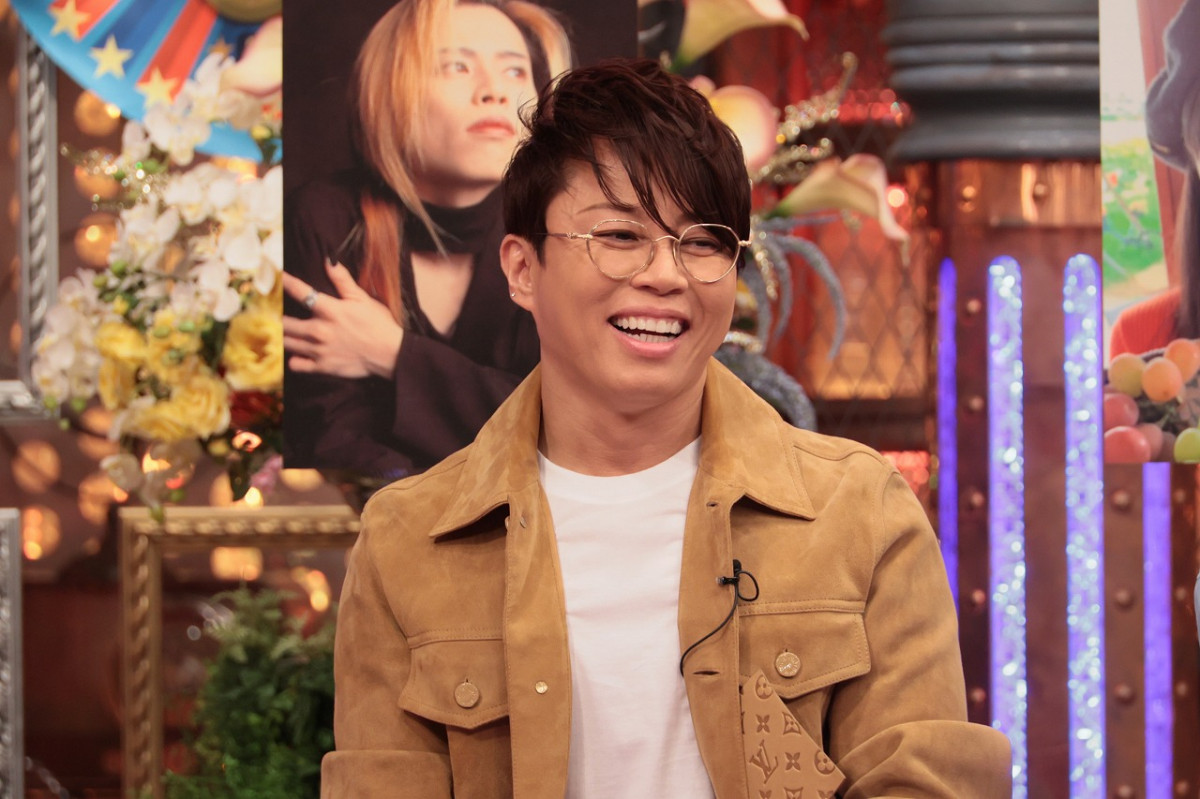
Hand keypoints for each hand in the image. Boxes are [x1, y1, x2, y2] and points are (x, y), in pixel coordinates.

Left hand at [283, 260, 402, 378]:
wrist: (390, 353)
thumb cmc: (379, 324)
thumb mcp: (363, 298)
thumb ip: (343, 280)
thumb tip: (328, 260)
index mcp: (330, 310)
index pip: (301, 292)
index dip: (287, 282)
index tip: (279, 277)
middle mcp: (320, 330)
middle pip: (286, 323)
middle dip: (280, 318)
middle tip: (279, 315)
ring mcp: (320, 350)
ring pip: (287, 343)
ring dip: (285, 337)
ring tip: (288, 333)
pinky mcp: (322, 366)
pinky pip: (295, 365)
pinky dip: (294, 360)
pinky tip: (299, 354)